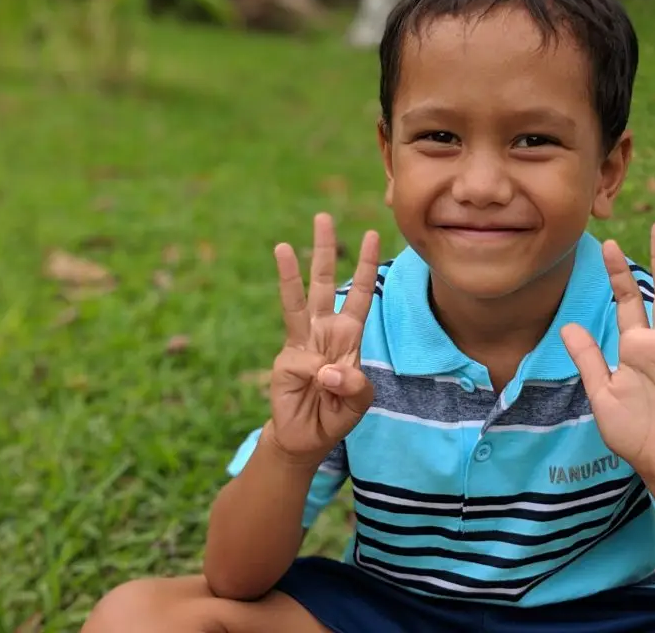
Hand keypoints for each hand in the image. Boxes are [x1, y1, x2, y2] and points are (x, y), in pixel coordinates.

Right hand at [267, 213, 379, 467]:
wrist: (307, 437)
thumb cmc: (336, 414)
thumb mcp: (359, 402)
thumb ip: (355, 385)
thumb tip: (328, 370)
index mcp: (348, 336)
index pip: (359, 293)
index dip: (366, 266)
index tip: (372, 234)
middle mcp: (324, 331)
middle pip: (325, 283)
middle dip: (325, 250)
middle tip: (323, 216)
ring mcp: (302, 343)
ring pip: (299, 301)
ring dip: (290, 273)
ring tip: (281, 244)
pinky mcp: (287, 361)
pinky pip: (299, 356)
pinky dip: (309, 366)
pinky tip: (319, 382)